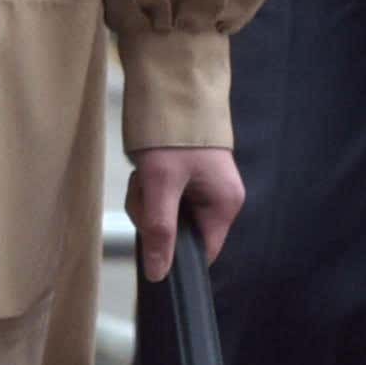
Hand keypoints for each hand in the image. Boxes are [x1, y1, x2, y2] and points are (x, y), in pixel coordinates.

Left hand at [126, 142, 244, 263]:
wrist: (170, 90)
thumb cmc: (172, 133)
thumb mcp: (160, 182)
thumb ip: (159, 229)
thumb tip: (158, 274)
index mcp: (224, 205)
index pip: (202, 252)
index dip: (174, 253)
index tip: (151, 237)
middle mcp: (219, 199)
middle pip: (180, 234)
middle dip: (152, 218)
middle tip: (142, 192)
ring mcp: (205, 188)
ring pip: (168, 216)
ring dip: (147, 201)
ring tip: (141, 177)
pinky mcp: (190, 178)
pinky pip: (166, 199)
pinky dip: (150, 189)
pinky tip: (144, 173)